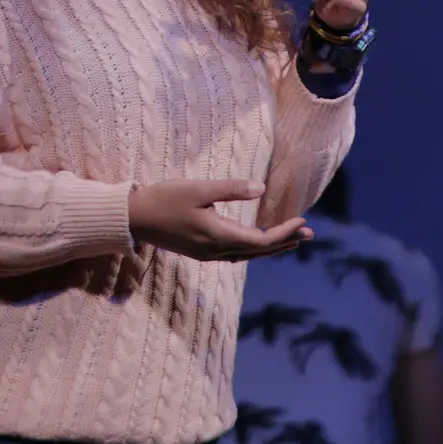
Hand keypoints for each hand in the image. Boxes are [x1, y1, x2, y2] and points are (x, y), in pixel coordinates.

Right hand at [127, 179, 313, 261]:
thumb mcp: (199, 188)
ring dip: (271, 247)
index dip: (284, 233)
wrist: (132, 218)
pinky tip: (260, 242)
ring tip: (293, 239)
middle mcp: (215, 250)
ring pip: (247, 255)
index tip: (302, 221)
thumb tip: (260, 189)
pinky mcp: (200, 251)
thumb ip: (230, 189)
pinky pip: (235, 254)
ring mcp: (207, 254)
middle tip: (310, 233)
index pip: (261, 241)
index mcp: (218, 236)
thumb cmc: (164, 199)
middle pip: (258, 251)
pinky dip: (253, 249)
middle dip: (285, 242)